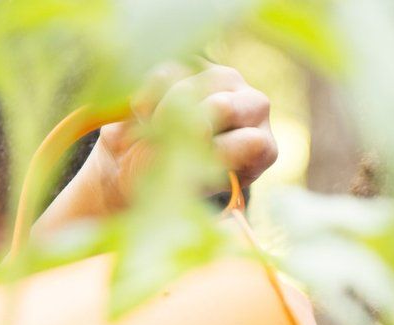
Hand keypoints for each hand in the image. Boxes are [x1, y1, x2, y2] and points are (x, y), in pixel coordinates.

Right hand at [37, 64, 276, 228]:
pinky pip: (167, 72)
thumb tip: (201, 137)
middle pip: (230, 105)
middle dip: (192, 125)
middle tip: (167, 142)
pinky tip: (143, 114)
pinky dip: (148, 96)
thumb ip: (199, 169)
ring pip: (199, 84)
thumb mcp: (184, 191)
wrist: (131, 165)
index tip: (190, 166)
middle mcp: (254, 111)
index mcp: (262, 150)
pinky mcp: (191, 63)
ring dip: (167, 112)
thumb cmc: (166, 186)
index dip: (217, 152)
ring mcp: (227, 81)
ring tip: (154, 132)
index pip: (254, 143)